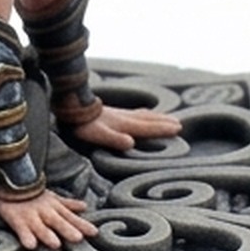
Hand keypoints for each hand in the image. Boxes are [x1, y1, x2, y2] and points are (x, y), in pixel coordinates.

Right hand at [0, 187, 97, 249]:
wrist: (10, 182)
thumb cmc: (34, 195)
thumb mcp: (53, 198)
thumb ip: (68, 205)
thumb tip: (85, 207)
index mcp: (55, 208)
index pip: (71, 217)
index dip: (82, 224)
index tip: (94, 232)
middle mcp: (45, 212)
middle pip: (58, 222)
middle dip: (67, 229)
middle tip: (78, 238)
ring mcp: (31, 216)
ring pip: (40, 226)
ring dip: (47, 235)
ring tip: (55, 244)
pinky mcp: (16, 219)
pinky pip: (20, 229)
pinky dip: (25, 236)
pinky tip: (30, 245)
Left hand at [64, 104, 182, 152]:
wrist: (70, 107)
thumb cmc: (82, 126)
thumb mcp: (96, 135)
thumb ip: (113, 139)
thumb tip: (130, 143)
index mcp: (123, 125)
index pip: (147, 128)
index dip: (162, 129)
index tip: (178, 128)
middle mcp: (124, 118)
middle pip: (148, 120)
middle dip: (163, 122)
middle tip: (179, 124)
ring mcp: (118, 114)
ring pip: (142, 115)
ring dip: (156, 117)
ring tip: (166, 118)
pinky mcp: (111, 113)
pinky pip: (134, 113)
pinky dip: (144, 114)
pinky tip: (141, 114)